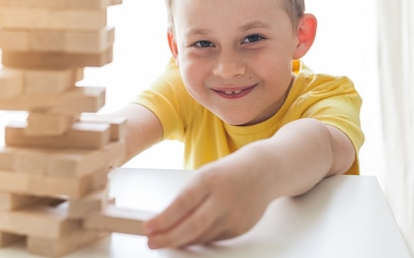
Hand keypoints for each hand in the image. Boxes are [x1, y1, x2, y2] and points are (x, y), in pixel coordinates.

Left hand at [143, 158, 272, 248]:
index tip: (148, 227)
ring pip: (201, 236)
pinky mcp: (241, 228)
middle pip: (192, 226)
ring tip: (166, 239)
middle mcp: (223, 198)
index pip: (183, 203)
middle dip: (169, 238)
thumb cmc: (230, 171)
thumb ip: (189, 196)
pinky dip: (199, 239)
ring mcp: (234, 215)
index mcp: (210, 180)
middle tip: (152, 242)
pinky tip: (188, 236)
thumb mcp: (206, 175)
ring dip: (181, 240)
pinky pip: (214, 238)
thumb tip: (166, 220)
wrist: (265, 171)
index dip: (163, 219)